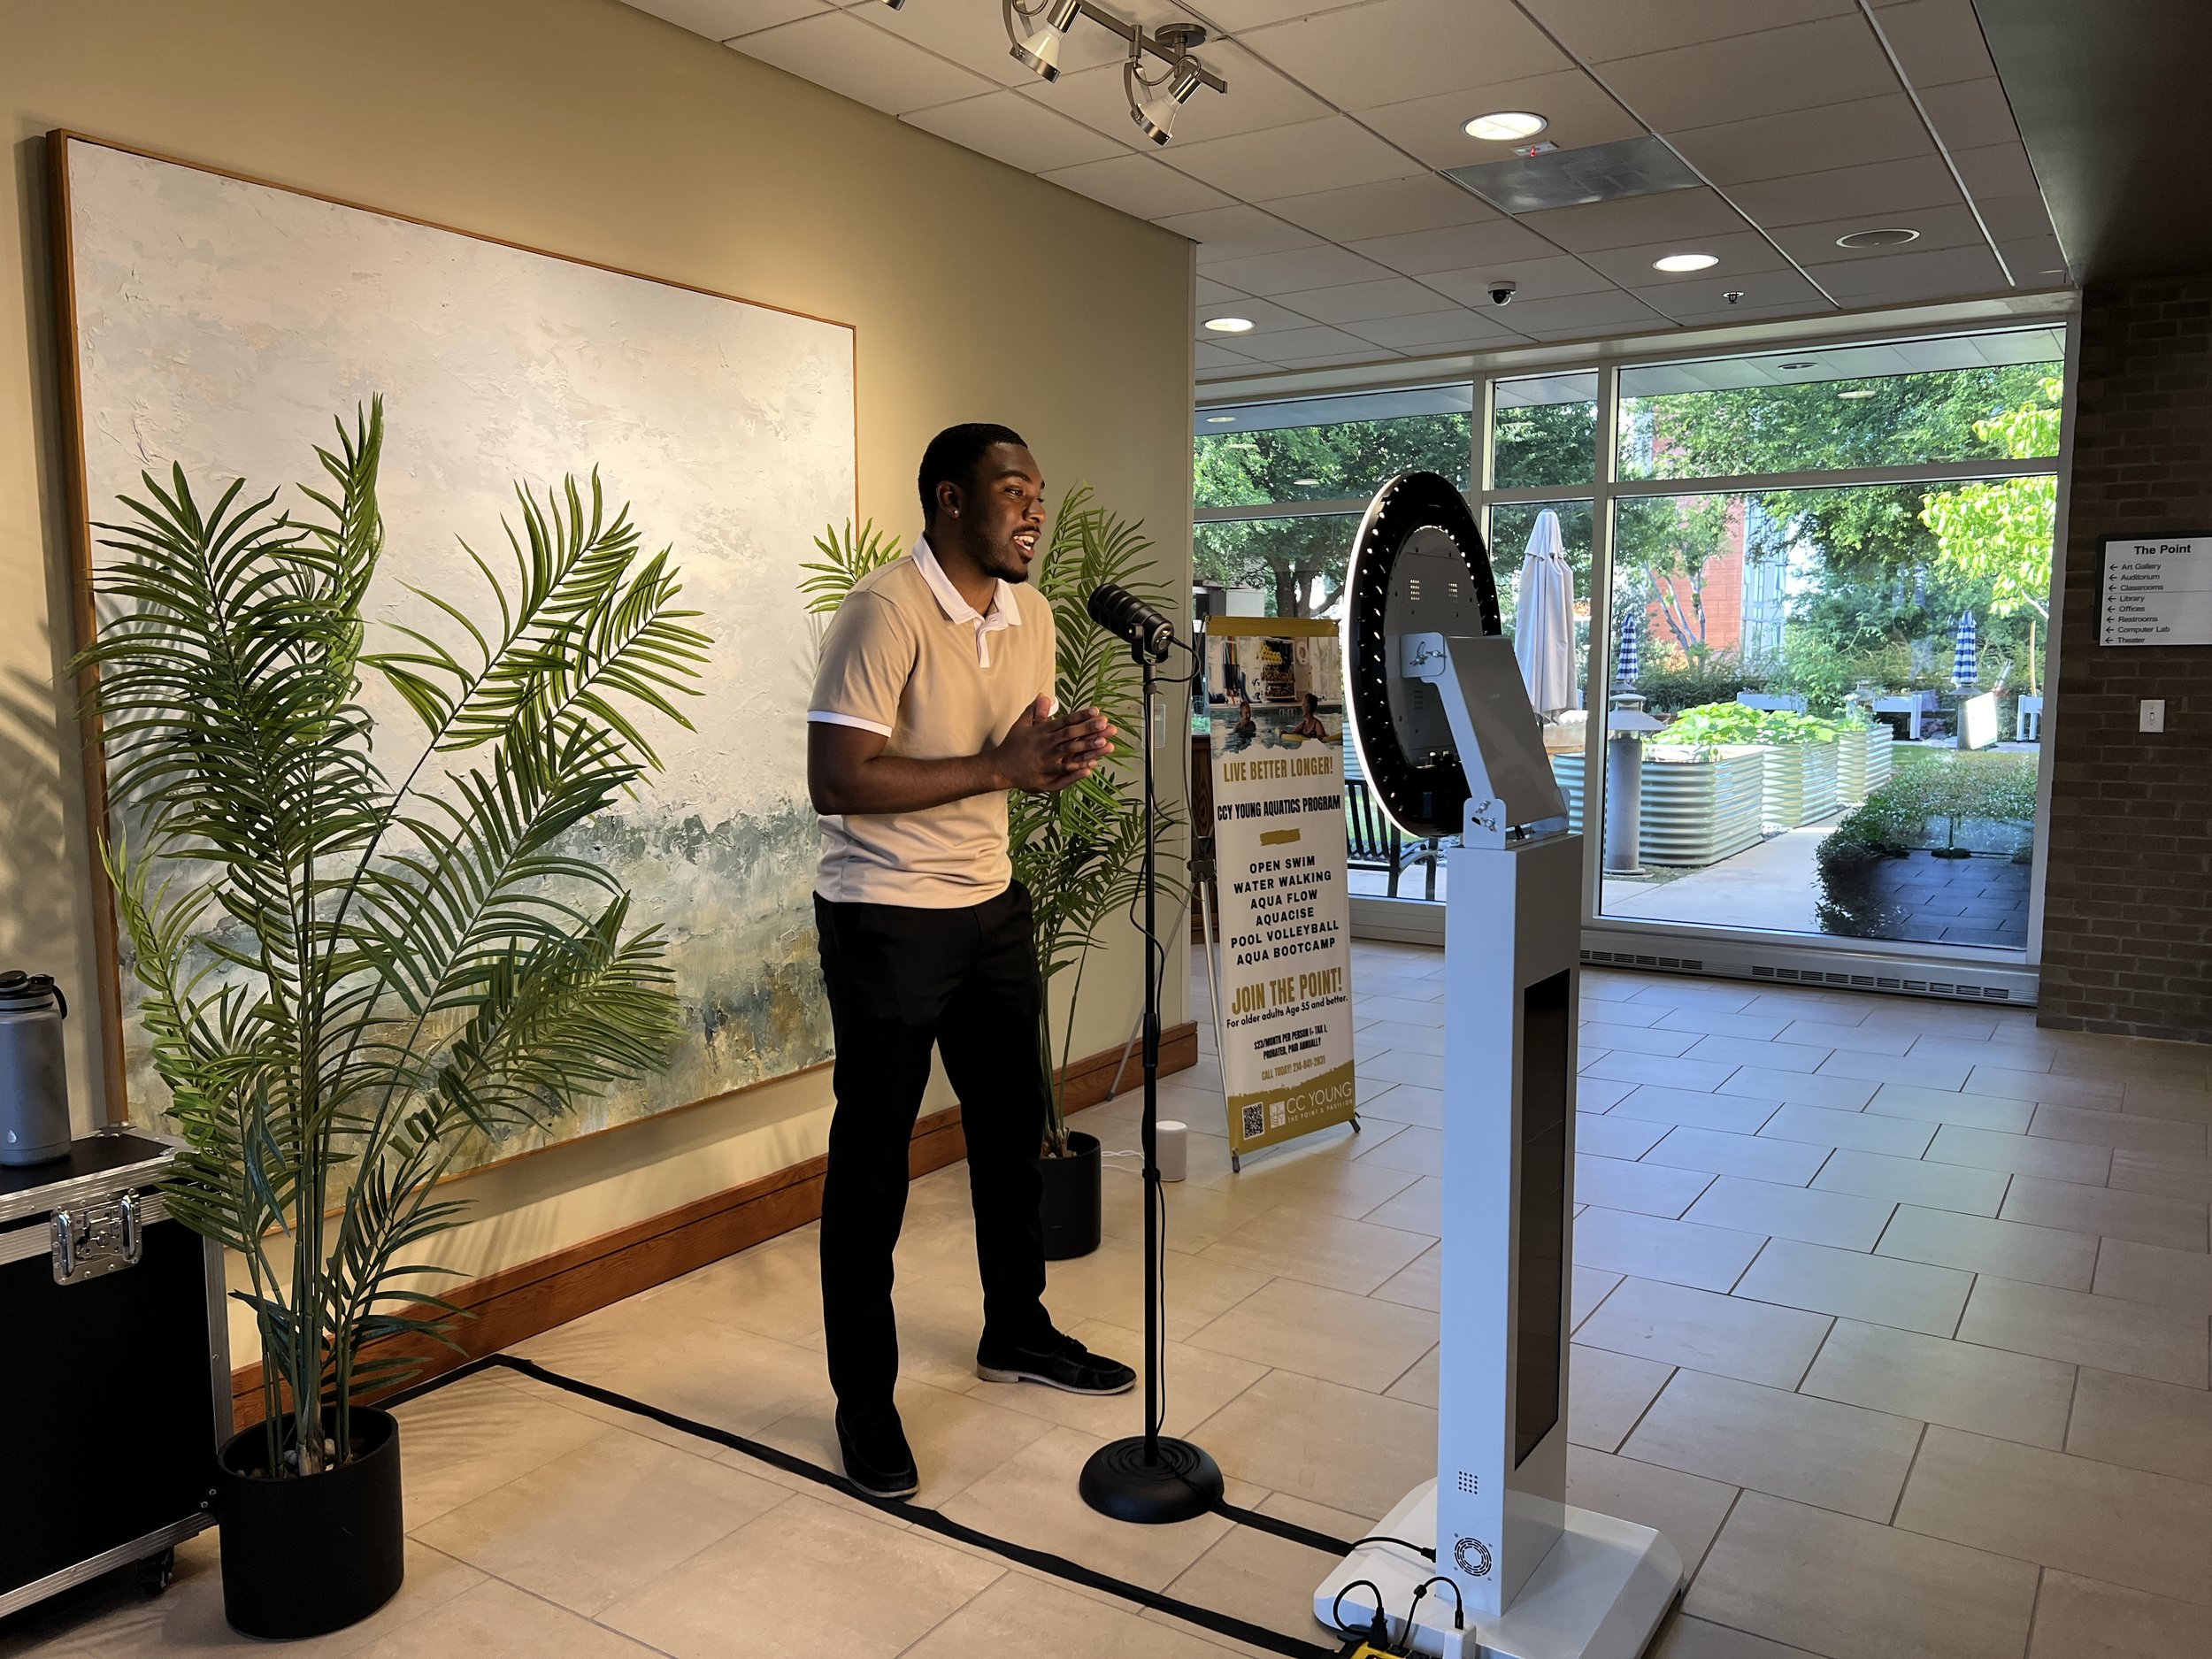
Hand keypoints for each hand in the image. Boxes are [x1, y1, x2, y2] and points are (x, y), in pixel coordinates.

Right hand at [991, 695, 1115, 791]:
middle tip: (1106, 724)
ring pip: (1071, 752)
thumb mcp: (1021, 724)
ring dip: (1088, 748)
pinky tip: (1091, 768)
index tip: (1096, 711)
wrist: (999, 767)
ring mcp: (1047, 759)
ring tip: (1105, 743)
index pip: (1065, 721)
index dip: (1082, 715)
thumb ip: (1034, 710)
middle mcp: (1046, 743)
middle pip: (1071, 735)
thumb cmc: (1012, 745)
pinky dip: (1077, 770)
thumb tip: (1043, 695)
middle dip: (1090, 729)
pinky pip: (1064, 771)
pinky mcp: (1045, 773)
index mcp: (1042, 730)